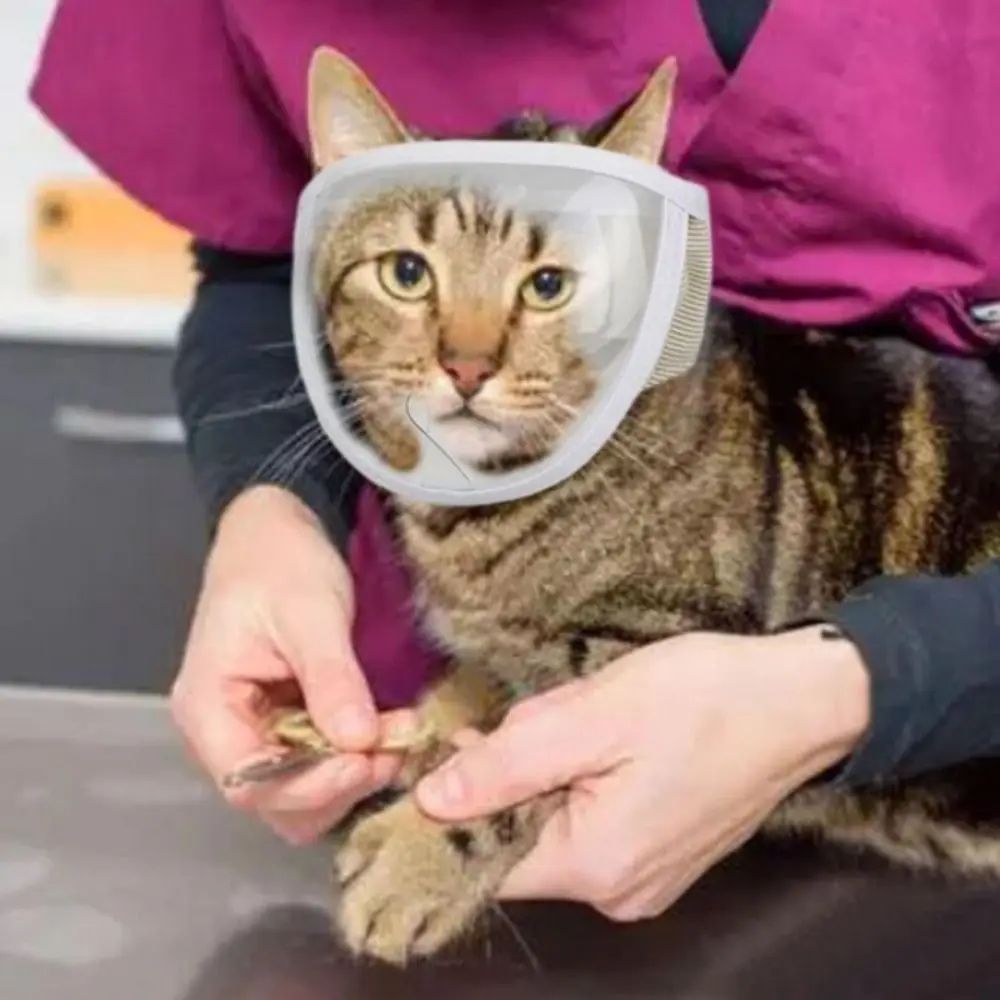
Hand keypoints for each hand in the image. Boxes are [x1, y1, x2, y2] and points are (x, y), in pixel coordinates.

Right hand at [171, 486, 407, 843]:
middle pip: (276, 801)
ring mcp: (254, 735)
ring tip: (398, 732)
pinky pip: (318, 767)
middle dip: (340, 783)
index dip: (312, 785)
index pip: (249, 783)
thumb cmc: (279, 562)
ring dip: (354, 775)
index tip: (369, 757)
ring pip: (302, 796)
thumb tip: (358, 742)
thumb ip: (331, 678)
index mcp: (207, 707)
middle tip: (396, 743)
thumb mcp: (310, 612)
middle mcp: (222, 735)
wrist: (274, 534)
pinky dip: (355, 760)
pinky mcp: (285, 729)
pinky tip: (388, 729)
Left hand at [416, 627, 869, 919]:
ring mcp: (647, 879)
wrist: (801, 698)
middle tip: (564, 714)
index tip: (472, 741)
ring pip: (558, 819)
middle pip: (521, 831)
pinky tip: (623, 737)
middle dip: (523, 767)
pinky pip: (596, 820)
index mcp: (596, 867)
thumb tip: (432, 801)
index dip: (463, 798)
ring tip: (604, 720)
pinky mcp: (664, 855)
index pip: (484, 855)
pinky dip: (590, 776)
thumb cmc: (705, 699)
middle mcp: (619, 893)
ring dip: (559, 765)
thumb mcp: (592, 718)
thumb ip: (505, 766)